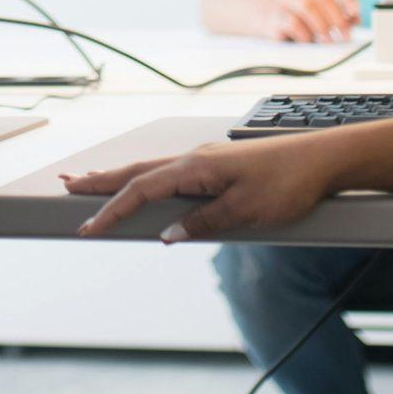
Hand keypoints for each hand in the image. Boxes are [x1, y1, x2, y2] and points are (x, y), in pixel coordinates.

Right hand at [63, 130, 350, 241]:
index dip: (112, 210)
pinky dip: (146, 177)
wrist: (324, 160)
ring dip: (121, 177)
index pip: (142, 190)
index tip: (88, 228)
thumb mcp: (245, 211)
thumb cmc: (288, 184)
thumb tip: (166, 234)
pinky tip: (146, 184)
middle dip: (101, 181)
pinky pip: (170, 171)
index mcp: (196, 168)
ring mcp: (206, 159)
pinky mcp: (218, 165)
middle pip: (137, 171)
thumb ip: (202, 222)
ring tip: (94, 182)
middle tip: (68, 186)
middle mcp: (195, 159)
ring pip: (152, 168)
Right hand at [250, 0, 358, 43]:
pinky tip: (308, 41)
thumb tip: (353, 21)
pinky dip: (304, 34)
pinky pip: (291, 22)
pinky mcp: (273, 19)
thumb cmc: (293, 18)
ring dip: (322, 25)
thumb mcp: (316, 15)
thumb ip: (335, 15)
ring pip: (307, 5)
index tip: (355, 14)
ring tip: (328, 41)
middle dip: (337, 18)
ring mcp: (284, 3)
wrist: (259, 20)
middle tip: (344, 35)